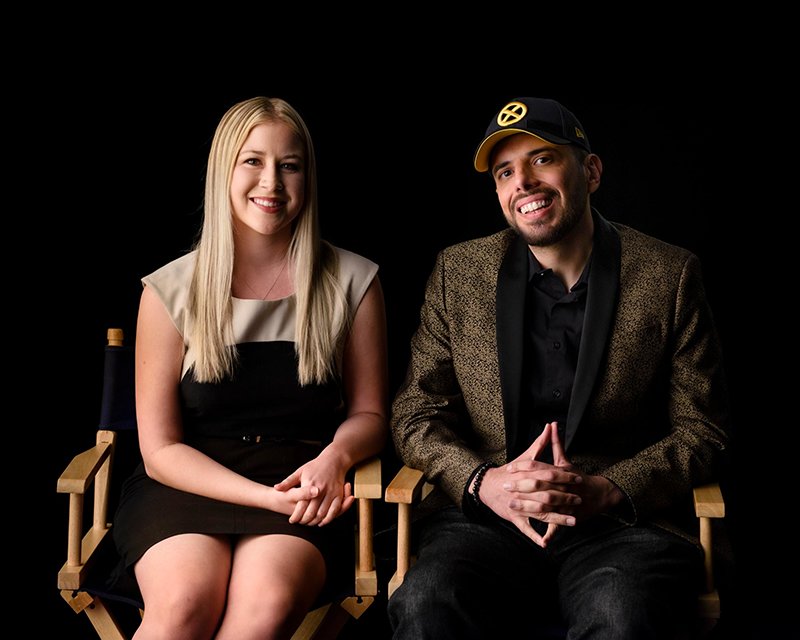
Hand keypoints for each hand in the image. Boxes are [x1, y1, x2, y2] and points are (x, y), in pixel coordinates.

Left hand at [274, 454, 355, 525]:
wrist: (334, 460)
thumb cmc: (315, 466)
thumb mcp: (300, 471)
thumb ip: (288, 482)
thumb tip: (276, 488)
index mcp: (309, 484)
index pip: (301, 506)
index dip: (296, 516)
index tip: (292, 520)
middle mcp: (321, 490)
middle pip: (311, 512)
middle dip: (305, 521)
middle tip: (300, 523)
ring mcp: (331, 493)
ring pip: (322, 513)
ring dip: (315, 521)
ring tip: (309, 523)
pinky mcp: (338, 495)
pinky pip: (335, 511)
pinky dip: (328, 519)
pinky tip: (322, 521)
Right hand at [478, 423, 581, 546]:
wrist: (486, 485)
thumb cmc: (509, 472)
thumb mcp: (524, 458)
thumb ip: (540, 443)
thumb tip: (550, 426)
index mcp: (526, 474)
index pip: (548, 474)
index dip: (564, 477)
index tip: (578, 479)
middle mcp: (522, 490)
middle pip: (546, 494)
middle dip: (565, 498)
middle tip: (579, 500)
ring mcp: (518, 505)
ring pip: (540, 512)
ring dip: (557, 518)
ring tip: (573, 521)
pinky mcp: (514, 517)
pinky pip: (526, 528)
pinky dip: (535, 536)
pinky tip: (546, 543)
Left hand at [507, 423, 625, 533]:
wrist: (599, 494)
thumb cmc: (577, 477)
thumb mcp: (564, 461)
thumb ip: (555, 443)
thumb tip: (551, 424)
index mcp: (559, 472)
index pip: (538, 467)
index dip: (522, 467)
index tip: (508, 468)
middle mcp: (561, 487)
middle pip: (539, 485)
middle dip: (520, 485)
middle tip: (504, 485)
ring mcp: (565, 503)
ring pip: (545, 505)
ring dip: (527, 507)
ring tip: (510, 505)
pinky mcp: (568, 516)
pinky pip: (557, 526)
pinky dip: (550, 534)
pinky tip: (540, 541)